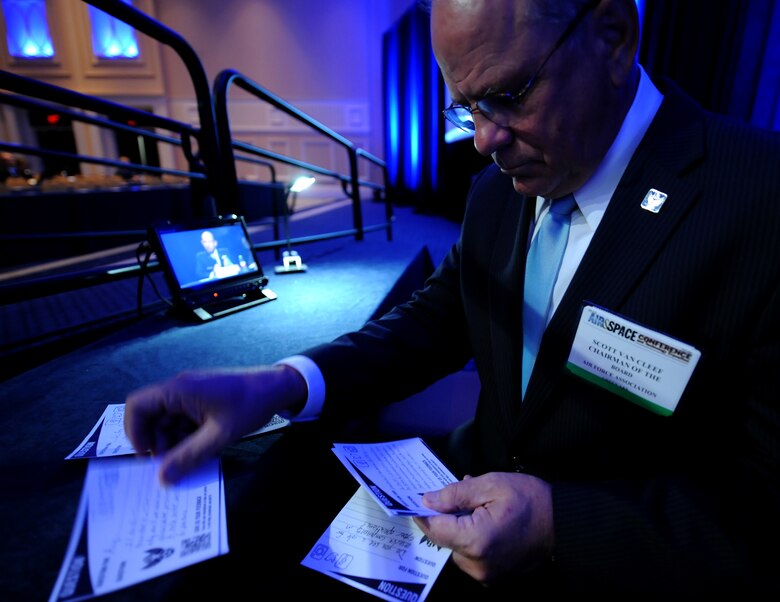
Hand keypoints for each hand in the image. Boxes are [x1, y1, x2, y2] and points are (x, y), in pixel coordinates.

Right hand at [124, 364, 306, 484]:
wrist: (277, 387)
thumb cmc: (249, 405)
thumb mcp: (219, 436)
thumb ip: (189, 456)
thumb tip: (162, 478)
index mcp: (179, 389)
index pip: (137, 405)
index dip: (135, 432)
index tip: (149, 455)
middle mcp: (180, 388)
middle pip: (150, 415)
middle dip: (157, 441)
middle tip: (171, 464)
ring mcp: (191, 393)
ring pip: (167, 420)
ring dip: (172, 440)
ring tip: (189, 458)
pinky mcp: (201, 399)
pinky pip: (182, 418)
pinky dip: (185, 435)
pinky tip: (199, 449)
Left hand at [413, 472, 553, 584]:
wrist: (564, 523)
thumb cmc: (530, 500)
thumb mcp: (492, 484)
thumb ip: (456, 493)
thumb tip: (428, 501)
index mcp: (475, 540)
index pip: (435, 529)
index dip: (425, 512)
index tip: (420, 499)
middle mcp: (477, 564)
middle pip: (444, 539)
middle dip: (446, 517)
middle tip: (459, 495)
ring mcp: (487, 575)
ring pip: (457, 548)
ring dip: (459, 528)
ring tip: (477, 506)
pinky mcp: (494, 576)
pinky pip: (471, 557)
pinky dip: (471, 539)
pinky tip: (484, 521)